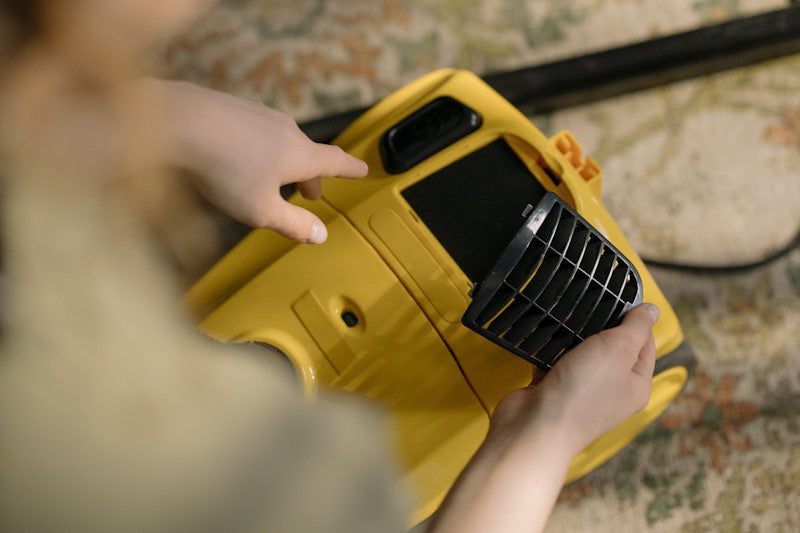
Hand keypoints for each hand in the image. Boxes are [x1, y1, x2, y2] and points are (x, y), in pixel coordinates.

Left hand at [146, 80, 367, 242]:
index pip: (336, 162)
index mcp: (300, 154)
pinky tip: (239, 158)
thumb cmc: (222, 168)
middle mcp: (286, 129)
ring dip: (284, 161)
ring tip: (272, 178)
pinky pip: (256, 131)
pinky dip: (259, 148)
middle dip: (311, 175)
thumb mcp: (261, 210)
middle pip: (308, 153)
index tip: (362, 169)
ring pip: (281, 141)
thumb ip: (293, 224)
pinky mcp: (234, 107)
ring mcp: (259, 114)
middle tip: (309, 194)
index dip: (352, 169)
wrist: (176, 121)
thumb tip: (319, 235)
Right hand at [428, 303, 657, 532]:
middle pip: (612, 348)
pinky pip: (555, 362)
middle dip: (601, 326)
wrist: (536, 425)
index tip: (621, 296)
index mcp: (636, 385)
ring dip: (573, 337)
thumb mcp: (618, 349)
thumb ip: (636, 327)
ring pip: (581, 354)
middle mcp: (612, 391)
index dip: (636, 319)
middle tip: (591, 302)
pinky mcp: (552, 390)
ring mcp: (581, 392)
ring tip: (567, 314)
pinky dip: (549, 349)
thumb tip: (653, 309)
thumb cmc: (584, 390)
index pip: (645, 344)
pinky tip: (545, 334)